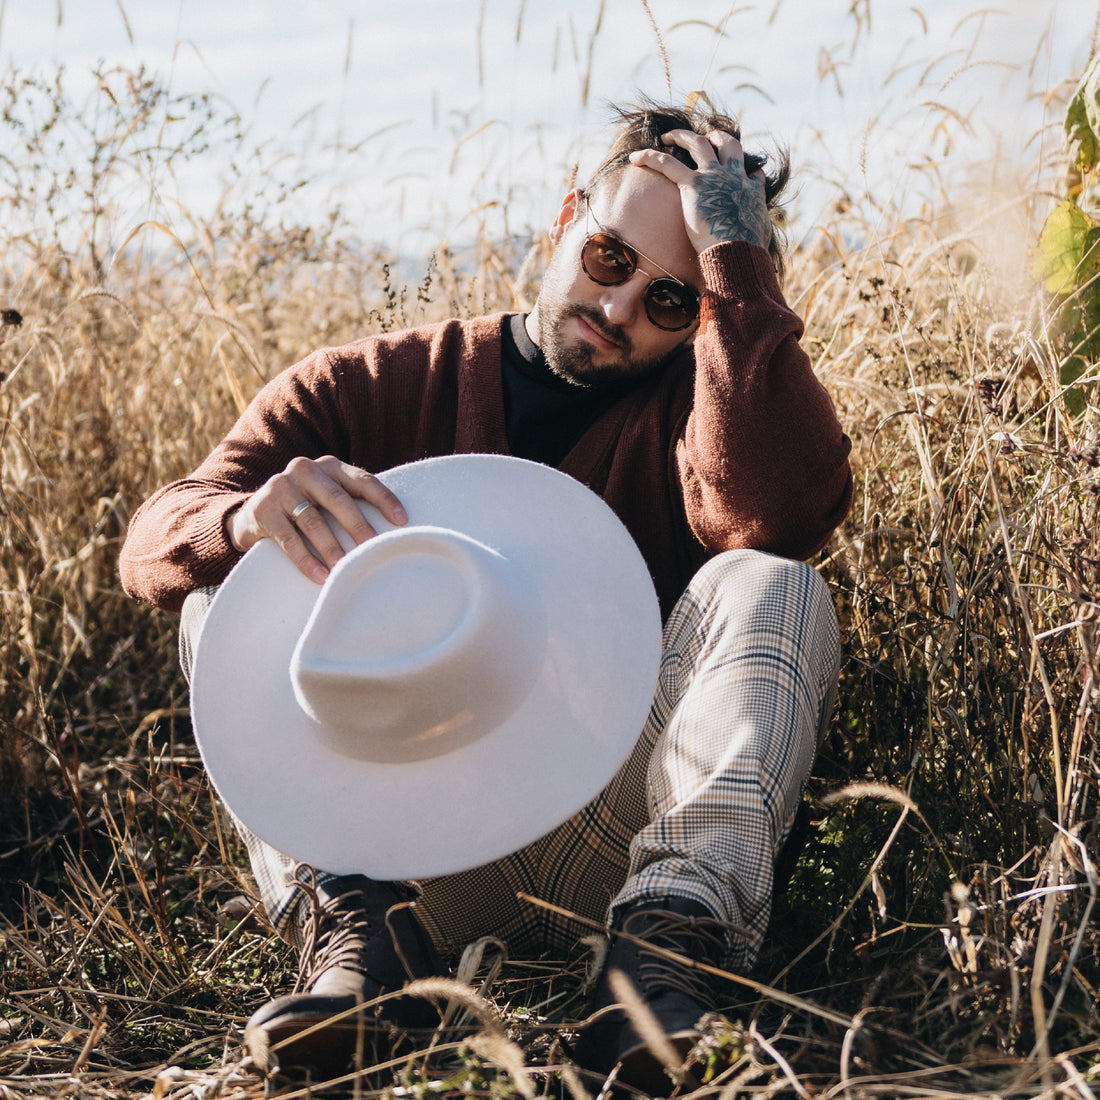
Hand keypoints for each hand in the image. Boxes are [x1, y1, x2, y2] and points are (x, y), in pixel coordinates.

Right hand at [226, 455, 406, 582]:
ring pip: (313, 521)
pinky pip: (289, 539)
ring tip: (347, 569)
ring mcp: (280, 487)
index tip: (402, 522)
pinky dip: (306, 560)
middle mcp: (304, 469)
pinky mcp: (262, 510)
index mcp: (329, 466)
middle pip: (338, 500)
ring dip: (333, 549)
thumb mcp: (326, 499)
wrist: (252, 515)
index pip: (362, 480)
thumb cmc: (305, 510)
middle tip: (375, 550)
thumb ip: (352, 503)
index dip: (384, 499)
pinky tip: (321, 576)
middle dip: (359, 527)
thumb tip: (398, 530)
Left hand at [628, 128, 771, 253]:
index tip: (743, 173)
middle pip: (727, 145)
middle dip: (715, 137)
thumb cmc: (747, 252)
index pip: (750, 173)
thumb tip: (754, 242)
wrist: (738, 251)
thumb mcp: (760, 235)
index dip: (745, 171)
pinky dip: (650, 157)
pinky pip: (667, 163)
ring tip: (667, 137)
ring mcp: (714, 177)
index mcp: (750, 190)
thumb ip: (756, 229)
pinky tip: (634, 157)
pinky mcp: (694, 185)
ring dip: (682, 136)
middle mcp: (734, 176)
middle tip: (705, 137)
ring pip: (697, 144)